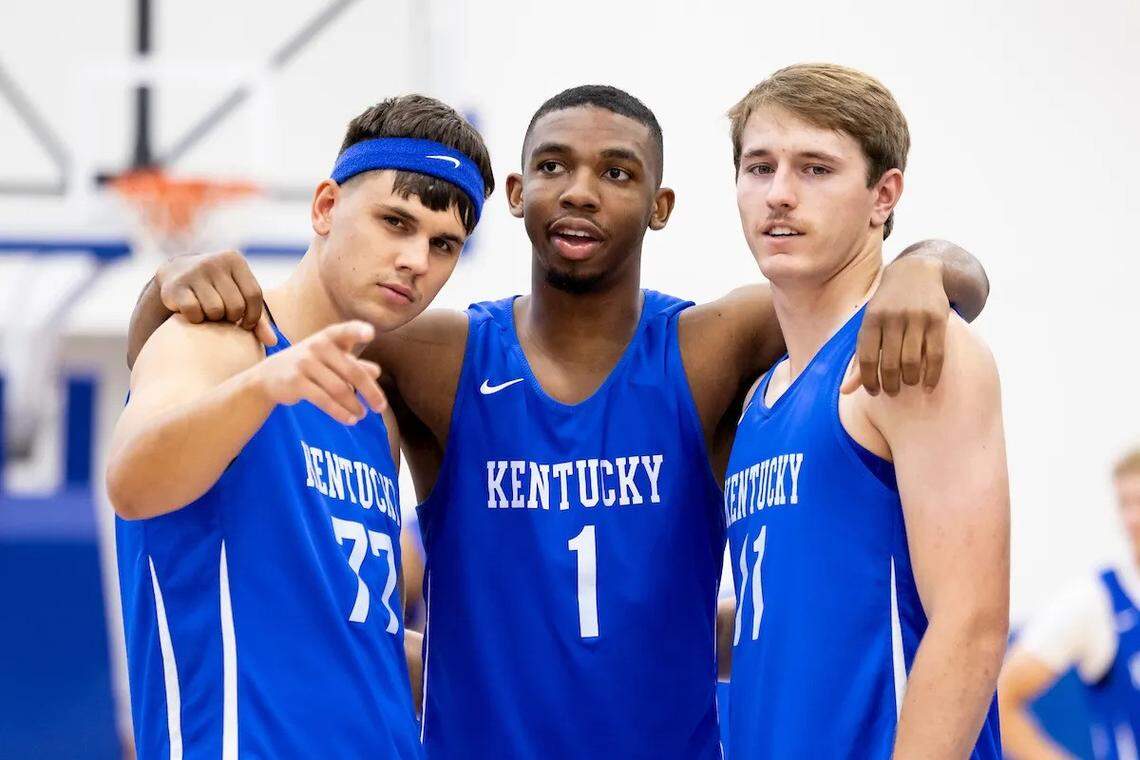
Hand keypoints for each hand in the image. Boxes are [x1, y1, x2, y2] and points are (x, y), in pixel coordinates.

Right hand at [156, 250, 275, 345]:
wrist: (175, 274)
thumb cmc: (217, 289)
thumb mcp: (238, 294)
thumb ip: (258, 317)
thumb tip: (273, 342)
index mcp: (234, 260)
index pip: (254, 295)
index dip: (253, 316)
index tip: (246, 324)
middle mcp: (214, 262)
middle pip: (235, 306)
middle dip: (231, 317)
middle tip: (223, 314)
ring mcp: (193, 272)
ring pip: (215, 311)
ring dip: (213, 319)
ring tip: (208, 310)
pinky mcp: (175, 286)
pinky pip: (194, 313)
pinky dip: (196, 319)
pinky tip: (193, 311)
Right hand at [255, 321, 385, 424]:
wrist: (269, 376)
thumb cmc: (309, 365)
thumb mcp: (331, 360)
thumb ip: (354, 364)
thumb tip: (376, 372)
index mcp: (329, 337)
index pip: (346, 331)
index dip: (358, 331)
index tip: (371, 334)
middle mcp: (318, 346)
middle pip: (352, 371)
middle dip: (370, 392)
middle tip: (381, 407)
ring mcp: (305, 363)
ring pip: (340, 389)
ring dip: (355, 405)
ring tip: (362, 415)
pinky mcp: (296, 382)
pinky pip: (324, 400)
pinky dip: (340, 412)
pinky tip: (350, 420)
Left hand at [842, 255, 948, 395]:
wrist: (915, 271)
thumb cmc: (887, 305)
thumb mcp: (869, 324)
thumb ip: (859, 357)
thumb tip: (846, 390)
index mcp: (871, 319)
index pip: (866, 359)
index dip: (868, 381)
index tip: (874, 392)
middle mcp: (893, 318)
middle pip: (889, 364)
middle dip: (890, 384)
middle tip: (892, 392)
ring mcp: (916, 319)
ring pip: (912, 362)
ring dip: (909, 380)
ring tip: (908, 384)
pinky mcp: (938, 320)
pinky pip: (936, 355)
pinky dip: (932, 375)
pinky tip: (928, 386)